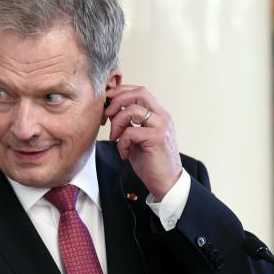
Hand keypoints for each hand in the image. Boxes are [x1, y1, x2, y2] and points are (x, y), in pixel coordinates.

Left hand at [105, 84, 182, 200]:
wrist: (166, 182)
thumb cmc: (150, 161)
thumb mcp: (136, 138)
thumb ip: (127, 123)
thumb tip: (110, 111)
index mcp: (158, 114)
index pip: (140, 91)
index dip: (121, 92)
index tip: (107, 101)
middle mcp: (162, 116)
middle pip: (139, 92)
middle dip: (117, 100)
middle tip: (107, 115)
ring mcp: (161, 126)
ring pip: (133, 110)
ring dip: (117, 123)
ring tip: (114, 138)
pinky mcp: (157, 138)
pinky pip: (131, 132)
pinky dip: (122, 142)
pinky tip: (124, 153)